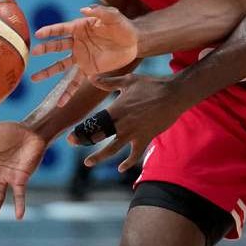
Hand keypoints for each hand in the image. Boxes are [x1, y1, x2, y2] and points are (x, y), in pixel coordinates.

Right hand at [30, 5, 138, 104]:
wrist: (133, 42)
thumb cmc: (122, 26)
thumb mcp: (113, 16)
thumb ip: (100, 11)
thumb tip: (83, 9)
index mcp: (79, 28)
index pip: (61, 29)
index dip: (50, 31)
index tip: (38, 34)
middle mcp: (76, 43)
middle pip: (57, 46)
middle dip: (46, 49)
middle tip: (34, 53)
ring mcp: (81, 57)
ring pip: (60, 65)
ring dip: (47, 72)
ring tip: (33, 78)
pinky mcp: (88, 70)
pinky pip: (75, 82)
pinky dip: (68, 92)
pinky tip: (60, 103)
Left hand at [71, 73, 187, 171]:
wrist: (174, 94)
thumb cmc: (152, 85)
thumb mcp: (129, 80)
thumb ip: (109, 82)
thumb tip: (91, 78)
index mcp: (116, 109)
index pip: (93, 123)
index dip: (81, 130)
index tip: (70, 136)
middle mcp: (122, 123)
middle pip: (98, 137)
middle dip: (84, 141)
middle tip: (73, 143)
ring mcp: (133, 132)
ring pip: (112, 149)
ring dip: (99, 157)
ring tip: (88, 162)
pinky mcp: (145, 138)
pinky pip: (134, 155)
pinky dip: (127, 163)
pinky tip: (120, 168)